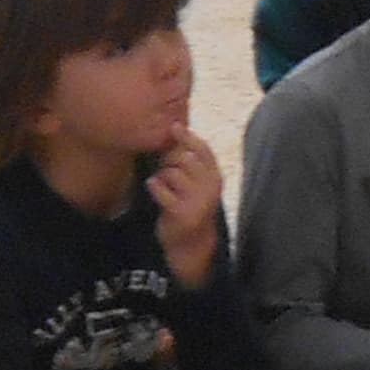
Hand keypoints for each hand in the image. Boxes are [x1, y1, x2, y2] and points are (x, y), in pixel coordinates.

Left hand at [148, 131, 227, 287]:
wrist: (190, 244)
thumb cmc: (190, 205)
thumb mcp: (197, 182)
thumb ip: (190, 159)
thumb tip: (175, 125)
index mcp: (215, 176)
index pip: (203, 149)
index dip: (187, 136)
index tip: (173, 127)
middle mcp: (210, 187)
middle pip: (183, 157)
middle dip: (168, 159)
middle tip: (164, 169)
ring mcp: (197, 201)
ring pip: (171, 172)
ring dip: (161, 175)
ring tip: (163, 185)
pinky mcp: (181, 213)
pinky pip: (160, 187)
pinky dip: (154, 186)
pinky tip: (156, 190)